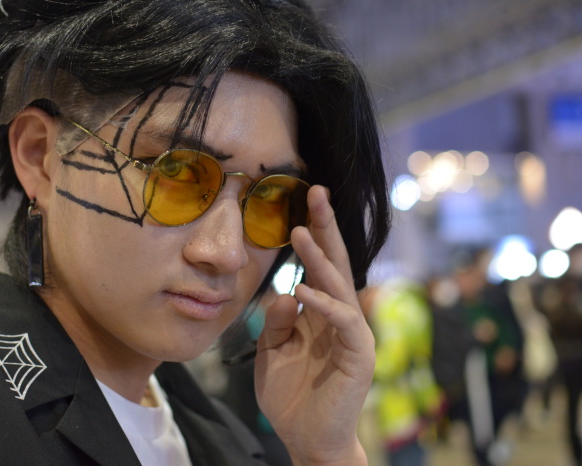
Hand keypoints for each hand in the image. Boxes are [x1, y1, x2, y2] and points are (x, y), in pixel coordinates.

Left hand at [254, 185, 374, 464]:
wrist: (306, 438)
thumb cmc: (291, 395)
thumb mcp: (272, 351)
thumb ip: (277, 320)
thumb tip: (284, 291)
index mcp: (321, 312)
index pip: (319, 265)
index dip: (313, 234)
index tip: (302, 202)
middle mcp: (340, 316)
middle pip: (336, 263)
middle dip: (326, 227)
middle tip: (316, 192)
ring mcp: (352, 334)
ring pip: (339, 285)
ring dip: (321, 258)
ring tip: (302, 232)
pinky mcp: (358, 354)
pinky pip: (343, 321)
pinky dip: (325, 304)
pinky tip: (305, 291)